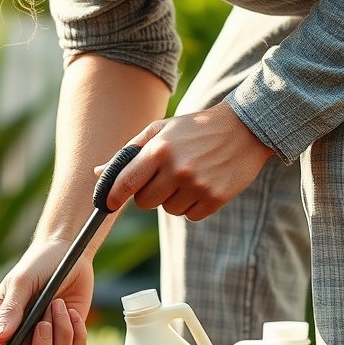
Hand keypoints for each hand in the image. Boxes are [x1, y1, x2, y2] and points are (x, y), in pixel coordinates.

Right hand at [0, 242, 92, 344]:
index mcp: (7, 328)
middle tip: (45, 322)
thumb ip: (9, 312)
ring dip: (62, 333)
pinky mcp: (71, 334)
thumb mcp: (20, 284)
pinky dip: (77, 330)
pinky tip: (71, 310)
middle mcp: (27, 338)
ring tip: (58, 305)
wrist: (67, 253)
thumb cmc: (37, 264)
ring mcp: (50, 338)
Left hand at [101, 102, 273, 220]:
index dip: (111, 197)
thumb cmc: (194, 129)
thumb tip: (98, 173)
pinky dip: (192, 205)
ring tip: (188, 176)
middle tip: (163, 178)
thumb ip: (128, 153)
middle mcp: (177, 169)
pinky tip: (202, 184)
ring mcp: (197, 186)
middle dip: (148, 194)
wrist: (245, 128)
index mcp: (159, 149)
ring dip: (172, 199)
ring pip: (168, 210)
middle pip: (144, 203)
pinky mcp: (215, 199)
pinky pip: (189, 216)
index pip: (124, 183)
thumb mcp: (160, 130)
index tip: (107, 203)